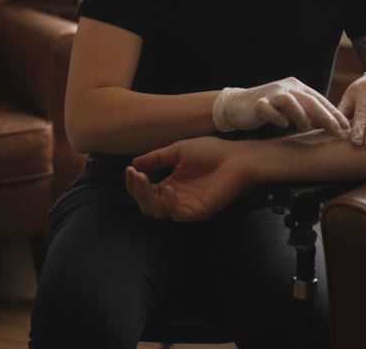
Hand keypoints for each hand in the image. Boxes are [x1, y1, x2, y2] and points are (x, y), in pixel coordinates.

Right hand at [125, 137, 253, 221]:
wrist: (235, 157)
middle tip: (136, 176)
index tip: (129, 169)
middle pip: (147, 204)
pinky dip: (168, 203)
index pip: (145, 190)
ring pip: (157, 211)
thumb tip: (134, 163)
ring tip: (144, 180)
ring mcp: (186, 205)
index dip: (134, 183)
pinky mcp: (197, 211)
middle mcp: (176, 197)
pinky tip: (168, 188)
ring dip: (147, 197)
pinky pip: (177, 214)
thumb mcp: (178, 151)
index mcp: (171, 184)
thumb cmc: (211, 151)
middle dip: (137, 191)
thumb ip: (157, 158)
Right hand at [212, 77, 348, 136]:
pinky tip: (283, 125)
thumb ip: (308, 113)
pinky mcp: (257, 104)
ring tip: (307, 128)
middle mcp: (286, 87)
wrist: (237, 105)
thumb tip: (331, 125)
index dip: (334, 113)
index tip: (346, 127)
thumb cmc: (269, 108)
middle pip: (309, 100)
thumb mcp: (292, 108)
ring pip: (290, 101)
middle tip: (337, 132)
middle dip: (325, 117)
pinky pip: (268, 109)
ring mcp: (271, 94)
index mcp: (296, 86)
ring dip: (301, 116)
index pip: (319, 99)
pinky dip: (277, 117)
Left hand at [338, 66, 365, 148]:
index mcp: (356, 93)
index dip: (349, 124)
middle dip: (361, 128)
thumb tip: (328, 130)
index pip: (351, 110)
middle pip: (365, 112)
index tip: (346, 137)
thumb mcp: (352, 98)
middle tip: (357, 143)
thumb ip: (343, 113)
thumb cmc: (365, 94)